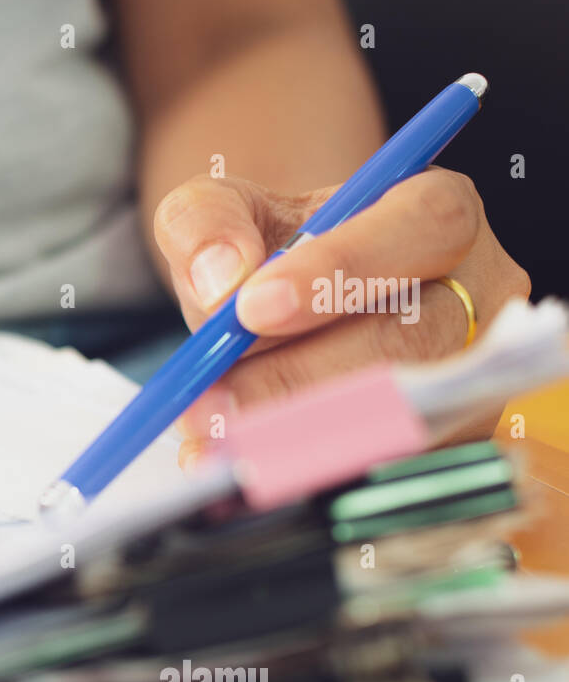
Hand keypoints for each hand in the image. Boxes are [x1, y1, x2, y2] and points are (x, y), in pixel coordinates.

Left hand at [152, 169, 530, 467]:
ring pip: (396, 413)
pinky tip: (243, 467)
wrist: (275, 312)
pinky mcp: (445, 439)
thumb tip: (221, 279)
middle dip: (296, 377)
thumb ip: (207, 223)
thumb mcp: (222, 211)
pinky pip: (381, 463)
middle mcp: (475, 291)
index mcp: (434, 213)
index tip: (251, 308)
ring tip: (214, 438)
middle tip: (211, 401)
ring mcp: (467, 373)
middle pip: (407, 339)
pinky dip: (304, 470)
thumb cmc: (266, 255)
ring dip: (294, 433)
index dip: (341, 269)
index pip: (422, 227)